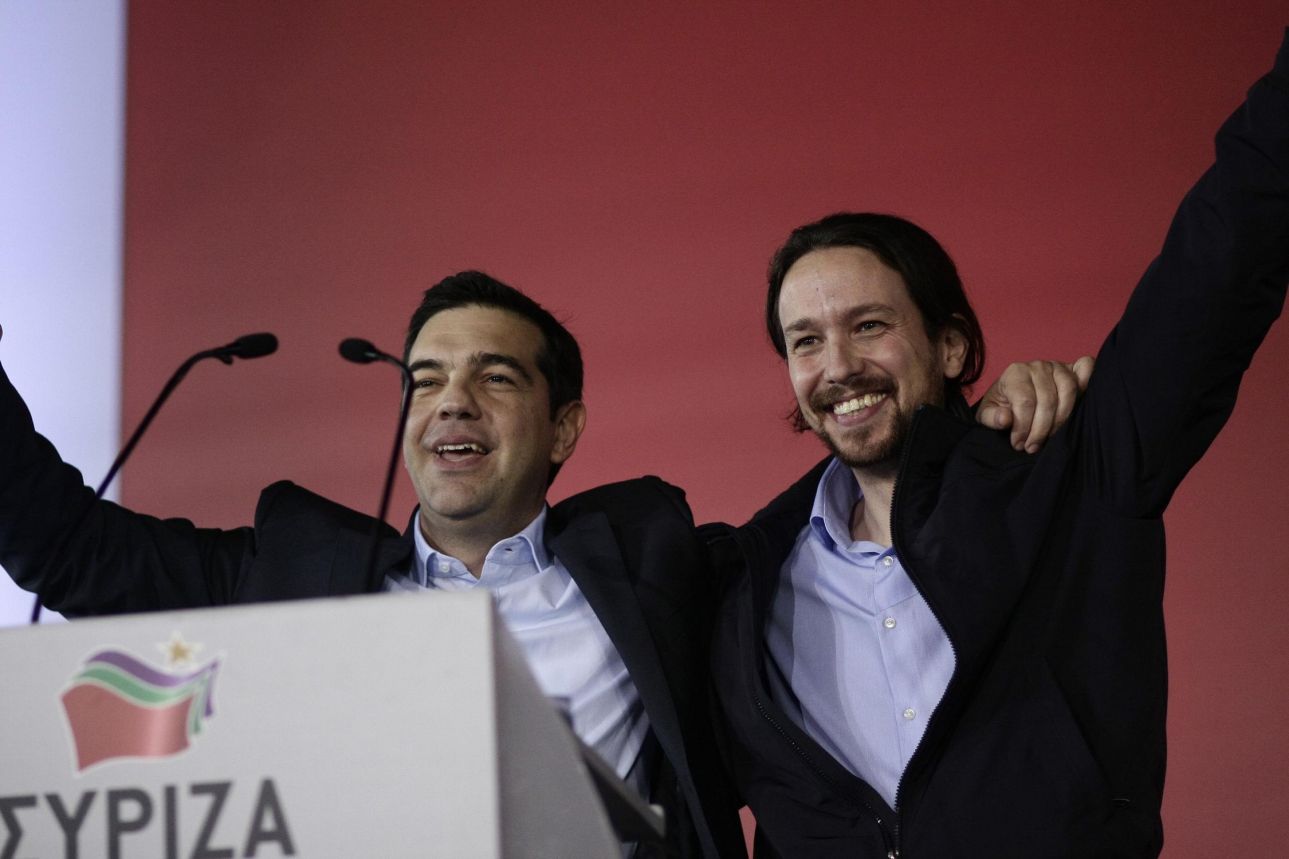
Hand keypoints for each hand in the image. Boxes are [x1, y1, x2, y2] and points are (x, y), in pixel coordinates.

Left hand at [976, 356, 1093, 452]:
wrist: (1012, 394)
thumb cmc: (1001, 406)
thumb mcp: (987, 414)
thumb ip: (992, 418)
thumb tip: (1005, 419)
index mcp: (1015, 373)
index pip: (1025, 402)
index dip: (1023, 427)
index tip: (1020, 444)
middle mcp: (1037, 366)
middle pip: (1048, 400)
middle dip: (1041, 429)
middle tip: (1034, 446)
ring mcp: (1057, 366)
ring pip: (1068, 390)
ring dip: (1063, 418)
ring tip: (1051, 437)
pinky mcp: (1073, 368)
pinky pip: (1086, 367)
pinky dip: (1088, 379)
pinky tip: (1083, 399)